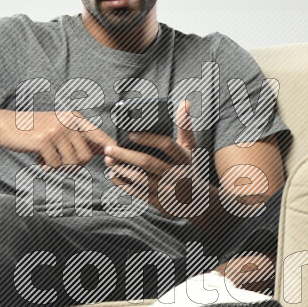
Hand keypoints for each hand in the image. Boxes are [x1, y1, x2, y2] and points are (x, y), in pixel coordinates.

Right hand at [0, 108, 111, 168]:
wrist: (5, 125)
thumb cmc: (35, 130)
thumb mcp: (60, 128)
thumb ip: (80, 138)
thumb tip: (106, 151)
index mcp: (75, 118)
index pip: (100, 137)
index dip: (110, 151)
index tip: (111, 162)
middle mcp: (69, 122)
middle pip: (86, 157)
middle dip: (75, 165)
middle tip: (60, 161)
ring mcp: (57, 130)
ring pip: (72, 163)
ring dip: (59, 166)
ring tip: (47, 158)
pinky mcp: (44, 141)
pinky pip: (55, 165)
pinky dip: (47, 166)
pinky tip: (38, 158)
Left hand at [103, 98, 208, 216]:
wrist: (199, 203)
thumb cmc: (190, 169)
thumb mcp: (191, 150)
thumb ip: (185, 127)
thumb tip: (184, 103)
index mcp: (185, 159)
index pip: (167, 145)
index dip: (149, 139)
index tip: (131, 134)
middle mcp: (178, 174)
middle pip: (148, 162)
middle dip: (126, 155)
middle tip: (109, 148)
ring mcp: (168, 190)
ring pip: (140, 179)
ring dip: (121, 169)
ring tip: (108, 161)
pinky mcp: (160, 202)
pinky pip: (138, 192)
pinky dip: (124, 184)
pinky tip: (114, 175)